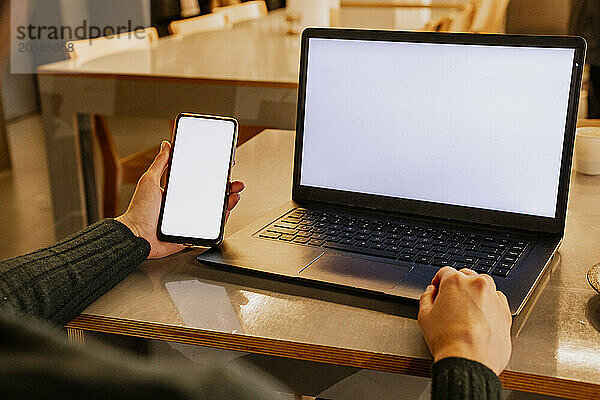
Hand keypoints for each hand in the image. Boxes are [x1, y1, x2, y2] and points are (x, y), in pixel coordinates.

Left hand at [116, 141, 244, 258]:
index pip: (201, 181)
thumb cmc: (138, 211)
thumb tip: (166, 145)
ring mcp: (191, 219)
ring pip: (216, 210)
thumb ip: (160, 163)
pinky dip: (222, 219)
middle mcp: (186, 206)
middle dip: (227, 187)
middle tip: (235, 181)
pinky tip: (226, 210)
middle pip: (212, 195)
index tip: (224, 166)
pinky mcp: (193, 233)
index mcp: (178, 193)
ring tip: (234, 194)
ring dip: (229, 201)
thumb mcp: (149, 181)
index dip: (214, 174)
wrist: (136, 236)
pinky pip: (212, 227)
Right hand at [418, 267, 511, 374]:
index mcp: (455, 281)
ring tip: (466, 311)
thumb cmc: (447, 340)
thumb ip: (426, 298)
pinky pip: (497, 301)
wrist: (468, 361)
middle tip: (451, 302)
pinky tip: (479, 319)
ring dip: (475, 293)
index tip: (438, 290)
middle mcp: (476, 284)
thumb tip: (431, 292)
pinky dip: (489, 305)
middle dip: (458, 286)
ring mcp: (493, 296)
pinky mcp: (505, 311)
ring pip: (484, 286)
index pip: (444, 272)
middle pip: (466, 276)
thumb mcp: (424, 316)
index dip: (438, 281)